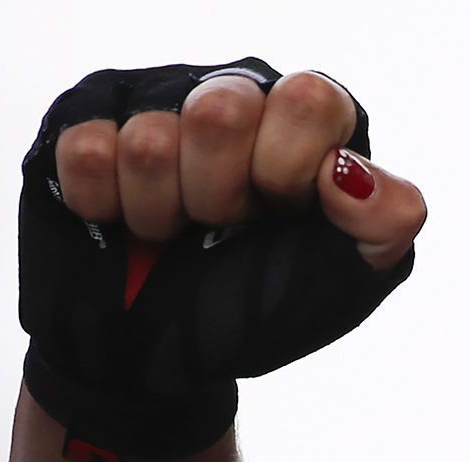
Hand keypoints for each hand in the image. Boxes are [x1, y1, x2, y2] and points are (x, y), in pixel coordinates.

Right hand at [17, 61, 427, 460]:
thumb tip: (350, 173)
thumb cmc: (257, 307)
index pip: (310, 100)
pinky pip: (87, 153)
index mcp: (306, 126)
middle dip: (220, 199)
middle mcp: (235, 96)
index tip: (279, 218)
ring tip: (170, 232)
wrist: (161, 358)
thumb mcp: (346, 282)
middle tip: (219, 227)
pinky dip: (105, 209)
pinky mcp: (83, 120)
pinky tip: (120, 222)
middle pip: (224, 109)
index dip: (288, 172)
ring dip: (161, 215)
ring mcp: (156, 101)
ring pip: (150, 141)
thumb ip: (385, 223)